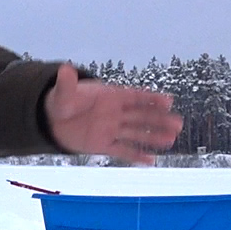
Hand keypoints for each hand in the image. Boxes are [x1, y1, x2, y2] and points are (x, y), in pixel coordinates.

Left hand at [43, 63, 182, 164]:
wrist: (53, 121)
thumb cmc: (61, 102)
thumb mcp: (62, 93)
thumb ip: (66, 84)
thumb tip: (64, 69)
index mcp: (109, 96)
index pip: (134, 97)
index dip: (151, 99)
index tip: (168, 101)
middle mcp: (114, 113)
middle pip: (141, 116)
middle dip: (159, 120)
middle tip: (178, 124)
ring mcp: (111, 129)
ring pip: (136, 134)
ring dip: (153, 137)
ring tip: (171, 140)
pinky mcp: (104, 144)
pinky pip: (123, 150)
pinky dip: (136, 155)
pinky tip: (152, 160)